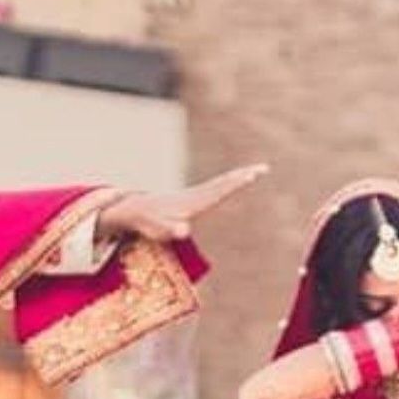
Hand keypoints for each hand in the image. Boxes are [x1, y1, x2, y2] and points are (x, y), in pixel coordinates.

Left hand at [96, 163, 269, 242]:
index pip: (218, 191)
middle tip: (262, 168)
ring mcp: (197, 195)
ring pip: (222, 184)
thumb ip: (170, 229)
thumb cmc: (148, 221)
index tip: (249, 176)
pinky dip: (231, 183)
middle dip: (243, 176)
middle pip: (224, 183)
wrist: (136, 207)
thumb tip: (184, 230)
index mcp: (193, 202)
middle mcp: (197, 195)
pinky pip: (218, 188)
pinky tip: (238, 180)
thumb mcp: (159, 228)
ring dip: (240, 177)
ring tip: (257, 171)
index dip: (234, 185)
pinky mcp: (196, 198)